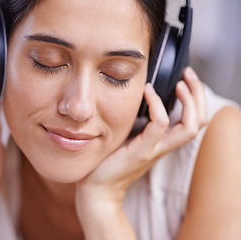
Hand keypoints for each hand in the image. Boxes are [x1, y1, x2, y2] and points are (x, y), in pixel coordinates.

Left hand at [75, 67, 206, 238]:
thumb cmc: (109, 159)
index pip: (193, 121)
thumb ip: (137, 122)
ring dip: (189, 100)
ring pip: (189, 126)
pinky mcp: (142, 151)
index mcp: (162, 142)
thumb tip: (136, 97)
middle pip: (198, 122)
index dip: (196, 99)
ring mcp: (155, 150)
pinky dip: (157, 105)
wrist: (98, 188)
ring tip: (179, 83)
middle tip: (189, 75)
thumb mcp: (127, 136)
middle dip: (199, 95)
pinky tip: (147, 91)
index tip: (185, 79)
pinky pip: (159, 125)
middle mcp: (164, 146)